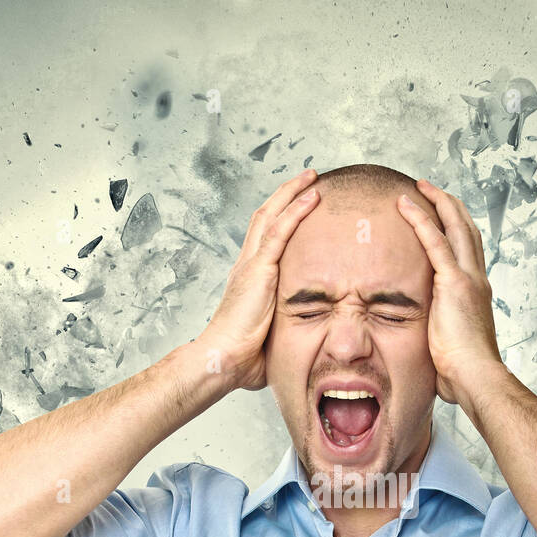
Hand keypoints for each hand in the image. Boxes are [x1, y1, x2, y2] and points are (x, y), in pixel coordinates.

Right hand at [197, 168, 320, 391]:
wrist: (224, 360)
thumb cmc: (243, 358)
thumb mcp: (270, 337)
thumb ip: (284, 329)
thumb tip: (304, 342)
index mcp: (249, 278)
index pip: (265, 237)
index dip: (281, 217)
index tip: (300, 204)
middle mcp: (247, 265)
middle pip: (266, 216)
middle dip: (286, 194)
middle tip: (308, 178)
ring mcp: (251, 264)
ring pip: (271, 215)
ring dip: (292, 192)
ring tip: (313, 176)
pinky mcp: (258, 270)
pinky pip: (280, 231)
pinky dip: (296, 211)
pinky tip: (312, 197)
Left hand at [396, 178, 502, 405]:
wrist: (476, 377)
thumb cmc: (463, 373)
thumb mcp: (449, 346)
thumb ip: (439, 335)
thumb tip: (425, 347)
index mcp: (476, 292)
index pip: (468, 250)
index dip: (456, 228)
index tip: (441, 216)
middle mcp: (476, 279)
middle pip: (466, 228)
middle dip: (449, 205)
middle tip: (429, 189)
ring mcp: (468, 278)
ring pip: (455, 225)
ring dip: (437, 202)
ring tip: (419, 187)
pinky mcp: (454, 282)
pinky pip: (434, 241)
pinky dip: (420, 219)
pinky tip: (405, 205)